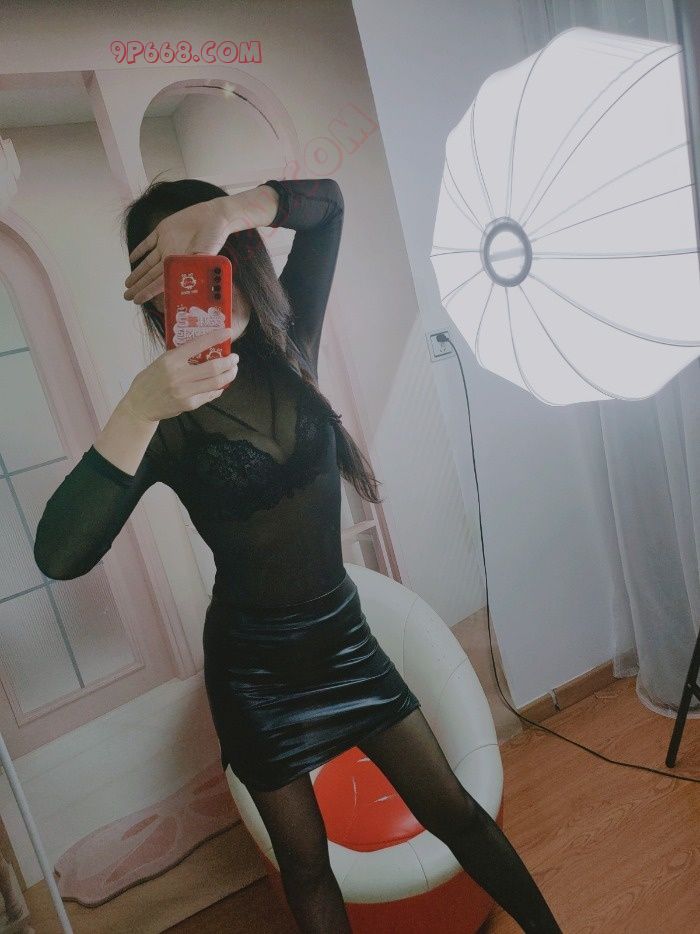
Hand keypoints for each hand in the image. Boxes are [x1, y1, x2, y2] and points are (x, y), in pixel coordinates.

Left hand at [123, 197, 231, 304]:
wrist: (215, 216)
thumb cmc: (213, 238)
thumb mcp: (204, 258)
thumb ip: (192, 269)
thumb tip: (179, 284)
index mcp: (180, 266)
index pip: (160, 283)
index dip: (147, 292)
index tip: (136, 300)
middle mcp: (171, 257)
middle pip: (151, 275)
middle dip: (139, 286)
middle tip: (127, 296)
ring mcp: (166, 244)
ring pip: (147, 262)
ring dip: (137, 273)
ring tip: (128, 284)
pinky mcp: (163, 230)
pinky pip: (147, 243)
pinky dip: (139, 250)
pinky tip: (132, 258)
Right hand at [123, 327, 238, 420]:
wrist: (140, 405)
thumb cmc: (150, 380)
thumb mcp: (160, 361)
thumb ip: (180, 356)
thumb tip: (203, 347)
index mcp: (171, 360)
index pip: (198, 344)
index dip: (215, 337)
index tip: (227, 332)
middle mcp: (179, 375)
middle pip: (213, 367)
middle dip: (229, 362)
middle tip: (235, 358)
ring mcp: (185, 392)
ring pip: (216, 383)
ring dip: (229, 375)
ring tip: (233, 370)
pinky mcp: (189, 404)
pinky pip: (210, 395)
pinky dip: (218, 388)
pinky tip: (221, 384)